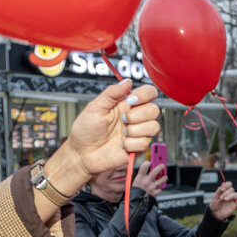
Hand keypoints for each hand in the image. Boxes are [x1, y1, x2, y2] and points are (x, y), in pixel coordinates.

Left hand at [47, 80, 160, 195]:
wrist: (82, 154)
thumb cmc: (85, 130)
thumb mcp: (95, 107)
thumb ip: (111, 93)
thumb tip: (127, 81)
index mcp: (126, 104)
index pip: (148, 93)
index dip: (145, 95)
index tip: (131, 100)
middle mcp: (135, 117)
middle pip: (154, 110)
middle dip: (138, 115)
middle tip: (123, 119)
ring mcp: (138, 133)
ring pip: (154, 127)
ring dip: (136, 130)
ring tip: (122, 133)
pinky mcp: (138, 148)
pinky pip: (145, 143)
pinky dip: (131, 144)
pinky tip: (121, 145)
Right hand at [132, 162, 166, 196]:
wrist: (136, 204)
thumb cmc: (133, 195)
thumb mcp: (133, 184)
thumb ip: (139, 178)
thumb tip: (143, 173)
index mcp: (139, 179)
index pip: (144, 167)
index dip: (147, 163)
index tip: (149, 162)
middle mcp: (146, 182)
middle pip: (155, 171)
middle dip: (160, 167)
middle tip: (162, 165)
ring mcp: (152, 187)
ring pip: (161, 180)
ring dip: (164, 178)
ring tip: (165, 177)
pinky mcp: (155, 193)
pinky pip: (159, 189)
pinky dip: (159, 188)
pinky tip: (158, 188)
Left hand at [209, 180, 236, 219]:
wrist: (215, 214)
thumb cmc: (214, 204)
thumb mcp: (214, 197)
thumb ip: (218, 191)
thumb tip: (223, 183)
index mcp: (225, 190)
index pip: (229, 184)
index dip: (227, 185)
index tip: (222, 189)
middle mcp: (229, 194)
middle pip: (232, 189)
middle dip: (226, 193)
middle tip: (221, 198)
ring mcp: (232, 200)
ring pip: (235, 194)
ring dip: (231, 196)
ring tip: (225, 200)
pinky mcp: (234, 205)